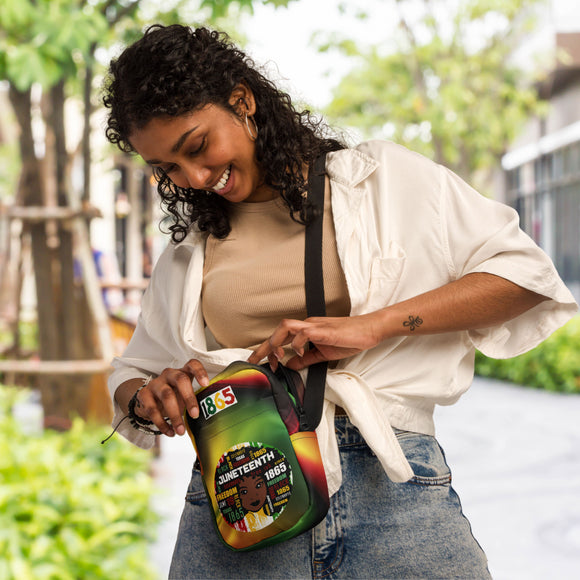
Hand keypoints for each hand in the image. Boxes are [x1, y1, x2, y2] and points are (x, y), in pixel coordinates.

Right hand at [133, 359, 208, 436]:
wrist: (149, 401)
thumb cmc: (174, 397)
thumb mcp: (185, 395)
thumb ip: (195, 400)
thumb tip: (210, 415)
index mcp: (183, 372)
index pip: (192, 364)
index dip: (200, 372)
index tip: (206, 384)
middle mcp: (169, 374)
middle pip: (180, 380)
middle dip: (189, 398)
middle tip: (195, 415)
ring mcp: (156, 383)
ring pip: (167, 396)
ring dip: (175, 415)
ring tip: (181, 431)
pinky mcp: (144, 394)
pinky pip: (152, 409)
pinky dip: (161, 423)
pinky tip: (169, 432)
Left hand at [247, 315, 381, 370]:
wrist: (369, 330)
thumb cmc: (350, 338)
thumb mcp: (323, 353)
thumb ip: (306, 359)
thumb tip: (290, 365)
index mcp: (307, 330)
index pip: (281, 337)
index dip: (268, 349)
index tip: (262, 363)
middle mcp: (308, 325)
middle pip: (278, 330)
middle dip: (263, 346)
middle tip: (253, 360)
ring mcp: (315, 326)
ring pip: (286, 327)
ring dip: (276, 342)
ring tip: (274, 357)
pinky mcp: (324, 331)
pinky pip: (305, 333)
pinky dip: (298, 343)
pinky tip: (298, 353)